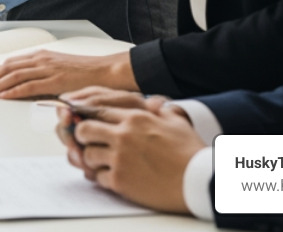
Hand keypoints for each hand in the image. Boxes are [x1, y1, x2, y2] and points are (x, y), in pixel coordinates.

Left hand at [0, 48, 135, 98]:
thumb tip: (29, 87)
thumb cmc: (86, 74)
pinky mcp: (55, 80)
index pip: (11, 63)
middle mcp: (41, 59)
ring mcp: (47, 68)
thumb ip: (44, 77)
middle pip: (7, 68)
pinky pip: (29, 85)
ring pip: (14, 76)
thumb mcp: (60, 71)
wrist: (107, 71)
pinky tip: (2, 96)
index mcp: (41, 56)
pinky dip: (14, 91)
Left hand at [55, 92, 179, 168]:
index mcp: (135, 118)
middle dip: (82, 136)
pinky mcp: (120, 180)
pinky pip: (97, 177)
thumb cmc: (190, 151)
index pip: (97, 110)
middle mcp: (123, 135)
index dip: (87, 116)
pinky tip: (113, 177)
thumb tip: (153, 101)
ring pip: (87, 155)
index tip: (85, 121)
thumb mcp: (175, 121)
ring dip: (91, 159)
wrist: (199, 181)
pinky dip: (102, 178)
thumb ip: (157, 109)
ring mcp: (120, 158)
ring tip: (103, 162)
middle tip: (90, 143)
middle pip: (83, 130)